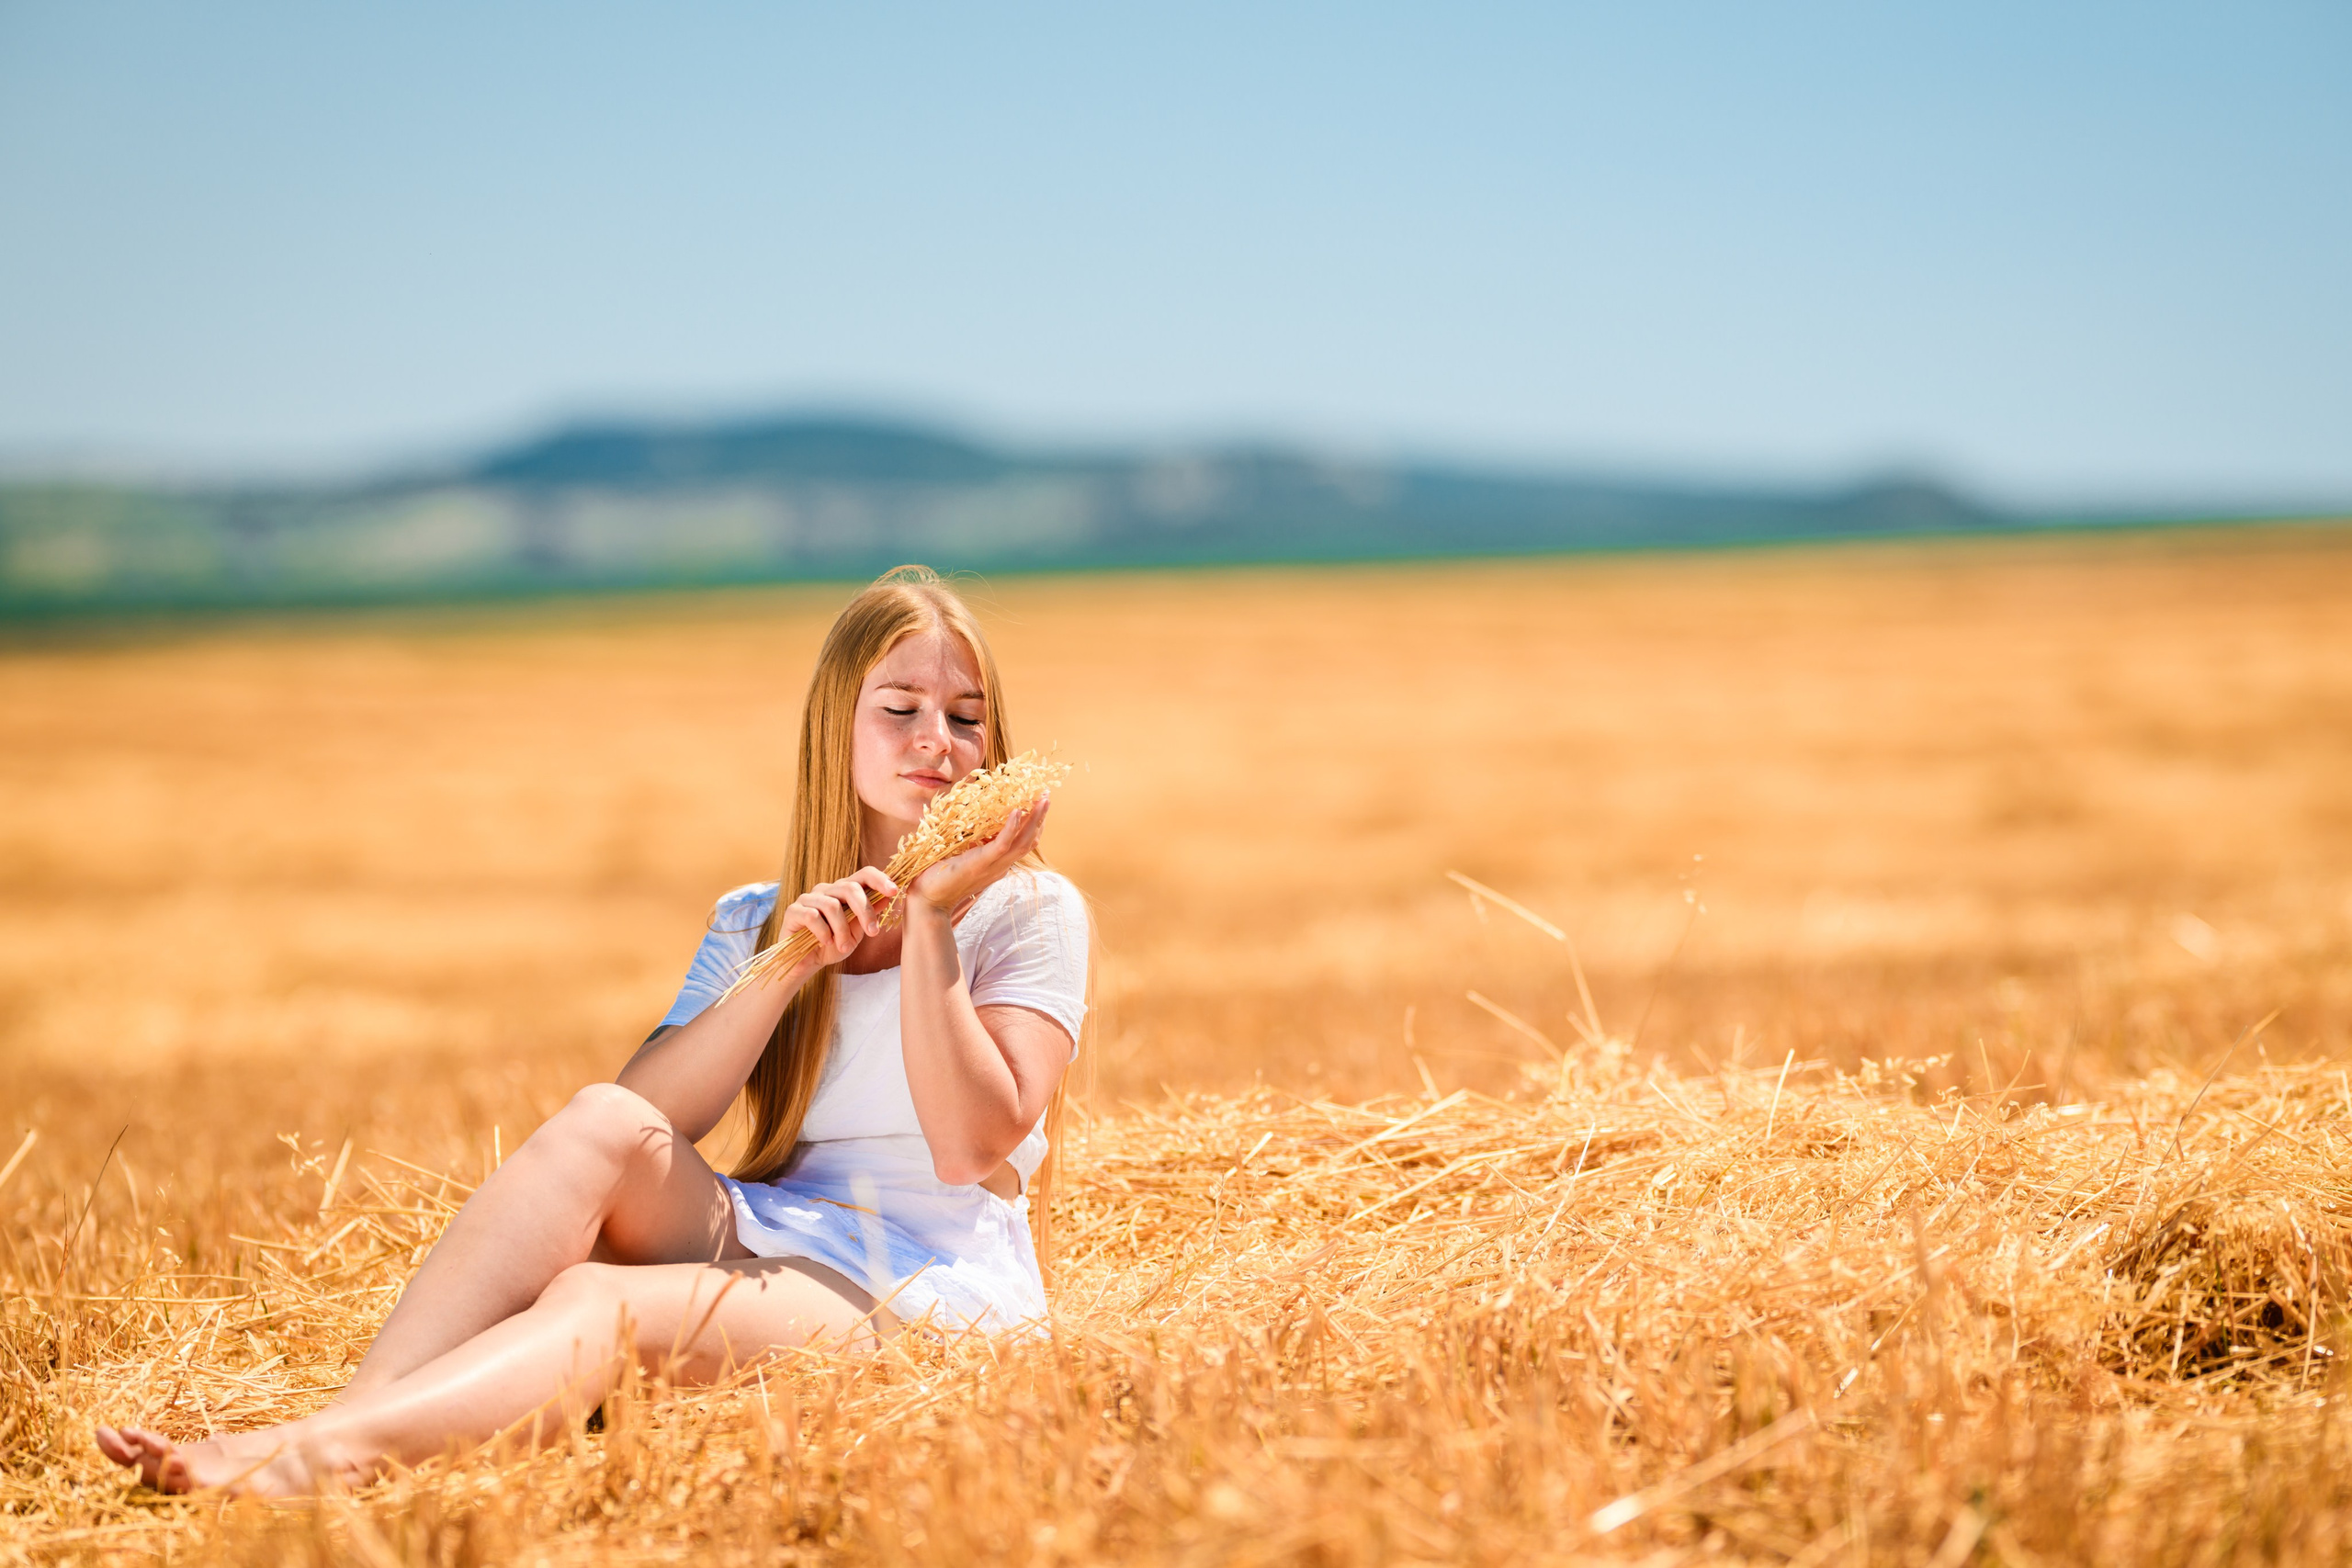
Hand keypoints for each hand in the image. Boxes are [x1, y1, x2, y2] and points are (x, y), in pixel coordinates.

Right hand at [779, 866, 899, 967]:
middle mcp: (826, 890)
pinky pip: (813, 917)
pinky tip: (825, 943)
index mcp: (844, 891)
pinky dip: (823, 933)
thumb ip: (868, 915)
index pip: (864, 874)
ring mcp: (808, 898)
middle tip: (873, 932)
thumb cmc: (832, 946)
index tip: (894, 891)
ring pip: (832, 906)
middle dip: (865, 911)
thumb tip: (887, 898)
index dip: (880, 879)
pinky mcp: (793, 910)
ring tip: (843, 947)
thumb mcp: (856, 933)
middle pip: (850, 888)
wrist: (806, 963)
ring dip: (842, 931)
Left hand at [907, 796, 1049, 914]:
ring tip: (1041, 800)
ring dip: (1034, 819)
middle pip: (1029, 840)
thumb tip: (976, 827)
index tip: (1038, 803)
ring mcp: (993, 866)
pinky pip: (1002, 845)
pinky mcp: (980, 864)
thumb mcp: (963, 857)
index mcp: (998, 864)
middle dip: (1040, 817)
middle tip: (1047, 795)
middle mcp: (1001, 866)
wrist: (928, 902)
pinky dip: (1011, 828)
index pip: (1024, 843)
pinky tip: (1016, 811)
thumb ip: (975, 846)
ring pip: (1022, 842)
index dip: (1034, 824)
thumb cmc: (940, 878)